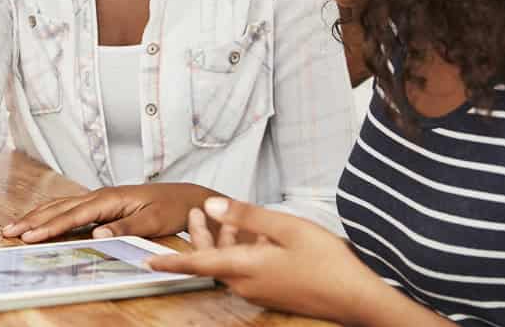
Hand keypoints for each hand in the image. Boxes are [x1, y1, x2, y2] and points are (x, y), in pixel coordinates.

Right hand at [2, 183, 213, 242]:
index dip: (49, 227)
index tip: (29, 236)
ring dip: (37, 216)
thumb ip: (125, 227)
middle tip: (8, 232)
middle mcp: (101, 195)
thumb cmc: (172, 208)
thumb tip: (96, 233)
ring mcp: (101, 198)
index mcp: (110, 198)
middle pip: (59, 208)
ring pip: (61, 206)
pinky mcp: (103, 204)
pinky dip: (51, 214)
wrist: (188, 197)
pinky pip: (70, 209)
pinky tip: (42, 220)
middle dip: (32, 220)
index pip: (73, 215)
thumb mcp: (153, 221)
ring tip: (16, 227)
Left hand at [146, 197, 384, 323]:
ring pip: (231, 264)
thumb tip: (213, 206)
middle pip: (213, 260)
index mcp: (245, 268)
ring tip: (222, 216)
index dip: (170, 261)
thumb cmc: (327, 262)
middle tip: (195, 212)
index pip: (198, 263)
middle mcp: (247, 284)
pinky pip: (247, 270)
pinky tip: (257, 235)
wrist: (357, 298)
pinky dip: (243, 251)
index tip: (146, 262)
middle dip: (201, 236)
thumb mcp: (285, 228)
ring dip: (224, 241)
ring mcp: (261, 292)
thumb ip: (246, 216)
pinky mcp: (273, 293)